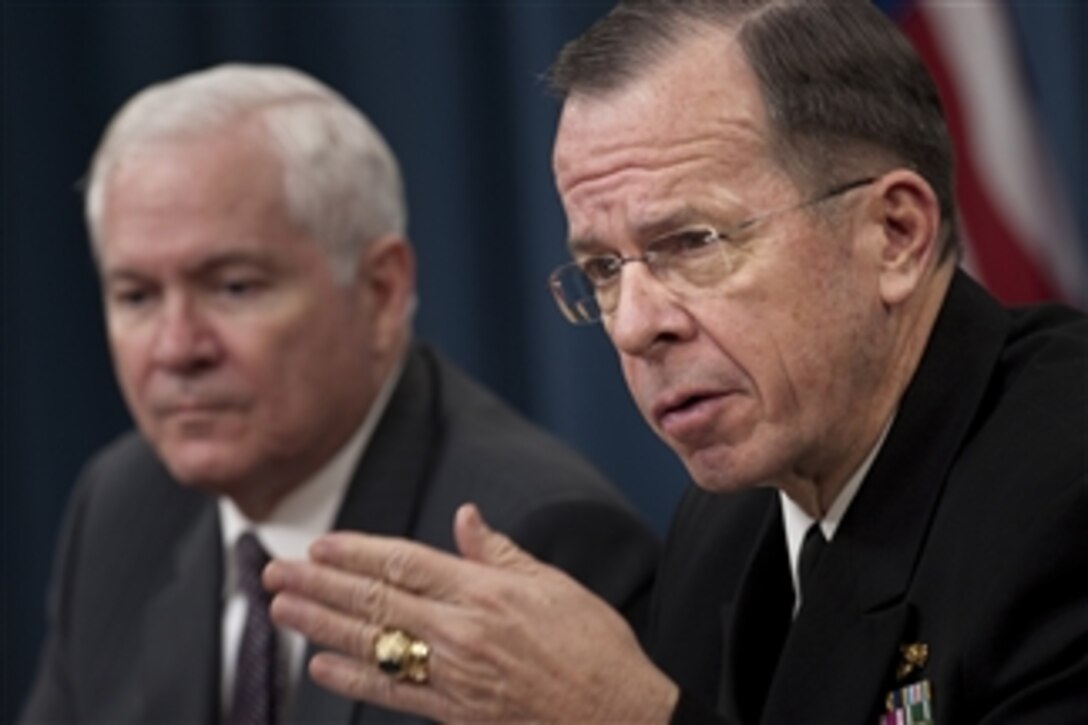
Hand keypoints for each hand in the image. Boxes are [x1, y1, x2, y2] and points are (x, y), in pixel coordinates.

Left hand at [264, 503, 677, 722]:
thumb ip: (499, 553)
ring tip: (281, 608)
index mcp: (486, 592)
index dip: (357, 554)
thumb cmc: (594, 646)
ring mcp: (455, 675)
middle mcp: (463, 630)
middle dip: (320, 585)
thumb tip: (465, 517)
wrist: (618, 718)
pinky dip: (353, 679)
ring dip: (321, 625)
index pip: (405, 564)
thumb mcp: (553, 585)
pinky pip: (393, 693)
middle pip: (376, 602)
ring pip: (373, 644)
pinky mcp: (455, 712)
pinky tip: (320, 666)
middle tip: (274, 571)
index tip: (319, 546)